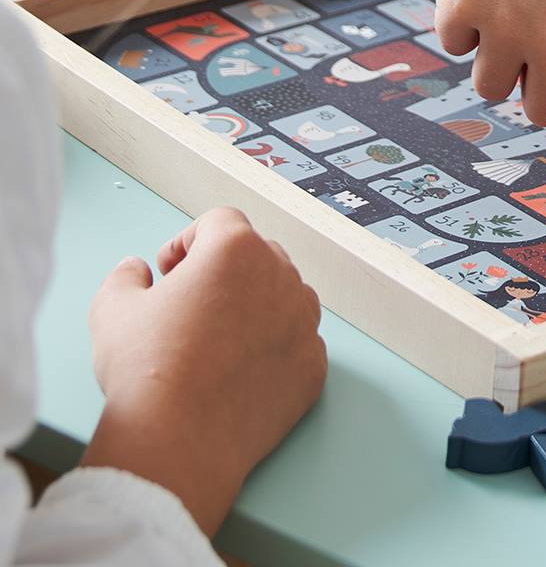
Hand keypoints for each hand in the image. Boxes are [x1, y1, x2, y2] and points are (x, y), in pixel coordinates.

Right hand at [84, 207, 326, 535]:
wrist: (177, 442)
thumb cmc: (144, 370)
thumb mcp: (113, 310)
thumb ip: (125, 276)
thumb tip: (136, 269)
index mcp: (235, 248)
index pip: (219, 222)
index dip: (188, 242)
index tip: (170, 271)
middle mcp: (280, 274)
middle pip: (256, 255)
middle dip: (224, 273)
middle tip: (191, 307)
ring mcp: (303, 320)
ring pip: (284, 295)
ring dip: (256, 306)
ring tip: (219, 340)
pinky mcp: (313, 365)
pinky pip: (297, 342)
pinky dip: (274, 349)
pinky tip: (241, 373)